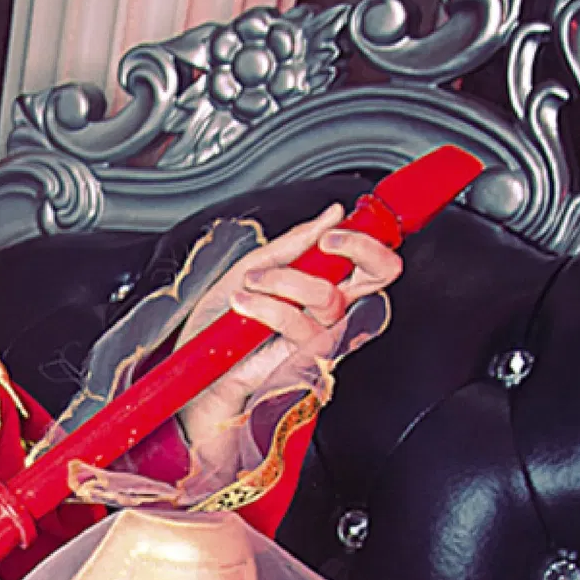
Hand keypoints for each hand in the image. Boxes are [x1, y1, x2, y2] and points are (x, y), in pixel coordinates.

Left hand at [175, 204, 401, 450]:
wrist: (199, 364)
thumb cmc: (224, 322)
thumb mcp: (255, 265)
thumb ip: (294, 243)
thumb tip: (331, 214)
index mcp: (325, 284)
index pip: (371, 261)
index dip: (367, 239)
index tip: (336, 226)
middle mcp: (331, 311)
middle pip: (380, 276)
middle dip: (359, 248)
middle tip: (327, 241)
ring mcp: (321, 336)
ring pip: (329, 296)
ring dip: (284, 280)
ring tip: (251, 282)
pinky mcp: (304, 360)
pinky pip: (300, 324)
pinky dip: (267, 307)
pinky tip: (243, 305)